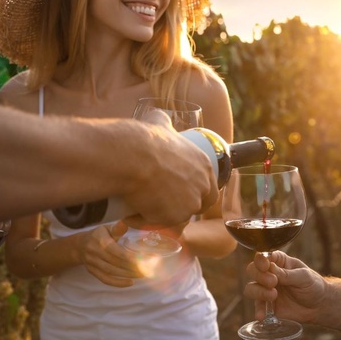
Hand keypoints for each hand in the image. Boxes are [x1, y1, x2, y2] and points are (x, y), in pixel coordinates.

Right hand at [78, 221, 144, 286]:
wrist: (79, 245)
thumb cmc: (98, 235)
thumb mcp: (107, 228)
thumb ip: (117, 228)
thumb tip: (127, 222)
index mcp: (101, 240)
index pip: (117, 251)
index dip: (131, 257)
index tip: (144, 260)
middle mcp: (95, 252)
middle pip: (116, 263)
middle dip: (133, 267)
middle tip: (147, 269)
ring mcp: (93, 263)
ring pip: (112, 272)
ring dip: (128, 275)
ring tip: (142, 275)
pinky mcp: (92, 272)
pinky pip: (105, 279)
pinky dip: (118, 283)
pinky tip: (130, 283)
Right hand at [122, 113, 218, 227]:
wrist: (133, 157)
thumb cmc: (145, 139)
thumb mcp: (159, 124)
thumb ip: (163, 122)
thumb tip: (158, 117)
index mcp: (204, 165)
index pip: (210, 187)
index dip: (195, 192)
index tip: (178, 192)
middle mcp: (202, 185)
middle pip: (196, 205)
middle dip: (179, 207)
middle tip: (157, 203)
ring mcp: (190, 203)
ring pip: (176, 216)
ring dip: (160, 214)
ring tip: (140, 204)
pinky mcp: (174, 217)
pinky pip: (156, 222)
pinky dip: (143, 220)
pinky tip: (131, 212)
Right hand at [244, 251, 325, 322]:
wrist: (319, 306)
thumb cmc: (313, 285)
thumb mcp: (303, 277)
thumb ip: (287, 274)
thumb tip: (270, 269)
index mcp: (279, 261)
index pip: (264, 256)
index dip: (261, 260)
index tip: (265, 266)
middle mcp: (270, 274)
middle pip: (253, 270)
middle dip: (260, 276)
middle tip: (273, 282)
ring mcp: (267, 289)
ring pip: (251, 288)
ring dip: (259, 292)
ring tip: (273, 296)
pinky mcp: (268, 305)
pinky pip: (258, 306)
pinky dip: (258, 310)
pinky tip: (262, 316)